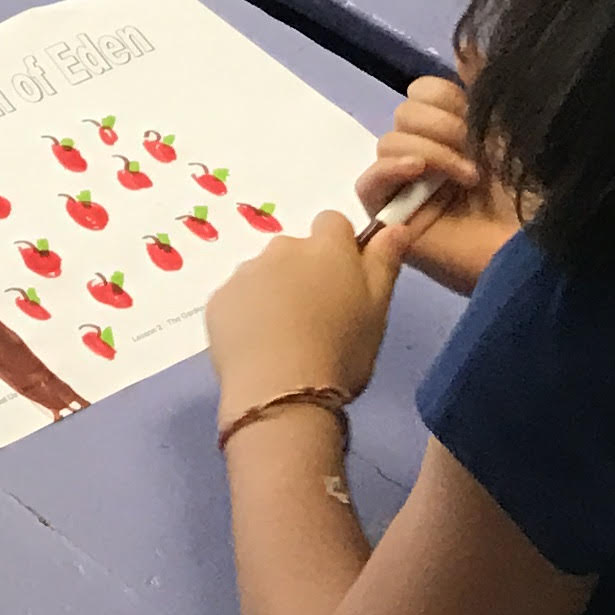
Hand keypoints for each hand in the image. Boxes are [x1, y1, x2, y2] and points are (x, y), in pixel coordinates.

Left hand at [205, 199, 424, 425]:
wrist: (280, 392)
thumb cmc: (340, 352)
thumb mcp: (377, 310)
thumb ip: (384, 261)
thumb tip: (394, 226)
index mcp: (326, 248)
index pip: (333, 222)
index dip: (340, 248)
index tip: (344, 282)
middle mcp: (282, 248)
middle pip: (296, 249)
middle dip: (305, 273)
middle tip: (317, 318)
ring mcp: (246, 272)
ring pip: (265, 273)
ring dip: (275, 292)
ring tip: (286, 338)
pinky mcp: (219, 299)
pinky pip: (238, 297)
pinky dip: (247, 313)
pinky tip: (259, 347)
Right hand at [358, 75, 524, 296]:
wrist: (543, 242)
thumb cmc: (538, 189)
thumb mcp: (513, 124)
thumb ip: (485, 83)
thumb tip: (462, 46)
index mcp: (459, 134)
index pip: (422, 92)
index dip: (445, 97)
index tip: (475, 118)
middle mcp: (433, 158)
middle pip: (404, 113)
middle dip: (440, 125)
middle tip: (476, 156)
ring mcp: (413, 190)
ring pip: (389, 142)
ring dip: (430, 152)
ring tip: (468, 179)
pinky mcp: (396, 221)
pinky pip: (367, 183)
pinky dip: (389, 169)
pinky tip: (420, 173)